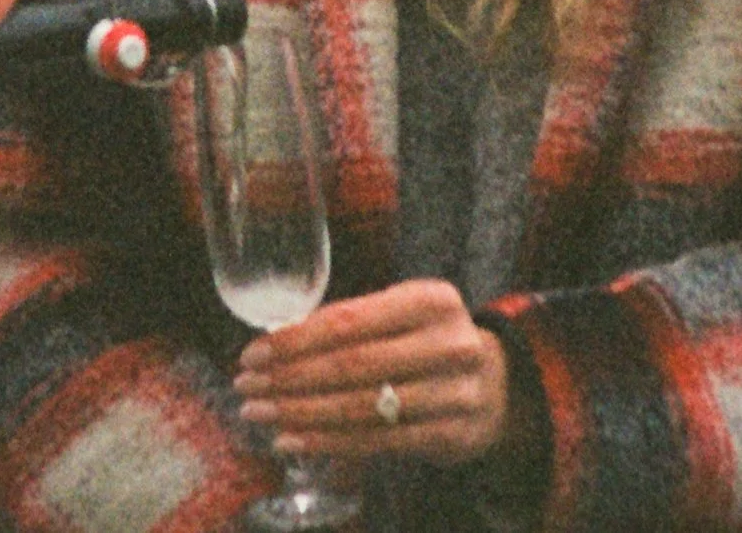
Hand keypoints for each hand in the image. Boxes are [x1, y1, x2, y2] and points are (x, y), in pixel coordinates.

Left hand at [233, 279, 507, 464]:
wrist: (496, 384)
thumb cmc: (426, 340)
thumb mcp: (401, 313)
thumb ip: (350, 321)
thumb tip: (274, 343)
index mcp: (430, 299)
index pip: (349, 321)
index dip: (295, 340)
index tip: (253, 352)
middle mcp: (448, 344)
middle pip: (351, 366)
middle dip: (288, 378)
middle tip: (246, 386)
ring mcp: (454, 393)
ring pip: (360, 407)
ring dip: (299, 413)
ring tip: (258, 413)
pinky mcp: (451, 434)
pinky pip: (376, 441)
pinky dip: (327, 442)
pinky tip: (292, 439)